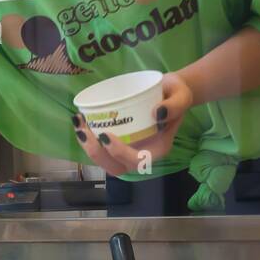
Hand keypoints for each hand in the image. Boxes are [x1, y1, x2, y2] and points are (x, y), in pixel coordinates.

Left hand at [72, 71, 193, 175]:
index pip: (137, 161)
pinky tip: (80, 120)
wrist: (169, 91)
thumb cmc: (176, 94)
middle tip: (82, 129)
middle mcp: (141, 155)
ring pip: (104, 160)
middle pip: (115, 167)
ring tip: (78, 122)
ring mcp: (128, 150)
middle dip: (95, 153)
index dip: (119, 153)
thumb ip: (175, 106)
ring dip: (87, 146)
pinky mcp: (118, 142)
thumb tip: (157, 114)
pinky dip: (88, 138)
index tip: (105, 135)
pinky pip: (101, 148)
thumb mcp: (182, 95)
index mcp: (157, 149)